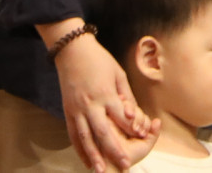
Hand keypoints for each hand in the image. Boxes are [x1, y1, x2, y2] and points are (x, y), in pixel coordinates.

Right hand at [51, 28, 155, 172]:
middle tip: (124, 165)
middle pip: (104, 133)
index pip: (121, 117)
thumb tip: (135, 116)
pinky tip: (85, 160)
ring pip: (85, 138)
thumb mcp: (118, 74)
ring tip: (100, 170)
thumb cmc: (99, 60)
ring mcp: (77, 110)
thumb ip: (126, 96)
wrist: (71, 51)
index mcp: (106, 94)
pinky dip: (79, 149)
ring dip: (94, 156)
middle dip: (114, 151)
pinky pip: (73, 135)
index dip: (133, 128)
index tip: (143, 138)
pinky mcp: (68, 112)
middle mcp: (90, 105)